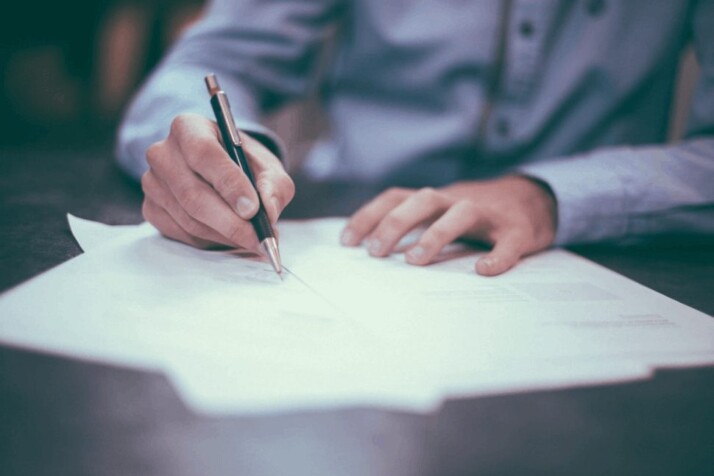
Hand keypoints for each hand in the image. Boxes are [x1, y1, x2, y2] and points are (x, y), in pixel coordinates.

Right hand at [141, 113, 294, 249]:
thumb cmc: (244, 164)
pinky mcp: (151, 208)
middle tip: (258, 238)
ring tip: (252, 239)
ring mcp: (152, 182)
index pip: (204, 153)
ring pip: (189, 219)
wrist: (221, 171)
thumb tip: (268, 212)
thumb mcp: (267, 167)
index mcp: (189, 128)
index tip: (253, 209)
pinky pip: (182, 233)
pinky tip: (229, 237)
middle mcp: (163, 152)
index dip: (229, 184)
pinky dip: (210, 241)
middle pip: (193, 194)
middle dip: (230, 222)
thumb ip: (273, 186)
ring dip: (225, 235)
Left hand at [341, 176, 556, 275]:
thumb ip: (414, 225)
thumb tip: (371, 251)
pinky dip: (497, 256)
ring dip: (435, 234)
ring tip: (415, 261)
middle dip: (395, 223)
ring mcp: (489, 214)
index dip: (369, 216)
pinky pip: (508, 242)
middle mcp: (458, 200)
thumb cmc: (476, 214)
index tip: (346, 241)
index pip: (396, 197)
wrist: (534, 199)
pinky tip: (484, 270)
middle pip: (423, 200)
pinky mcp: (518, 230)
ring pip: (461, 213)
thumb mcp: (441, 213)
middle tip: (375, 252)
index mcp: (436, 199)